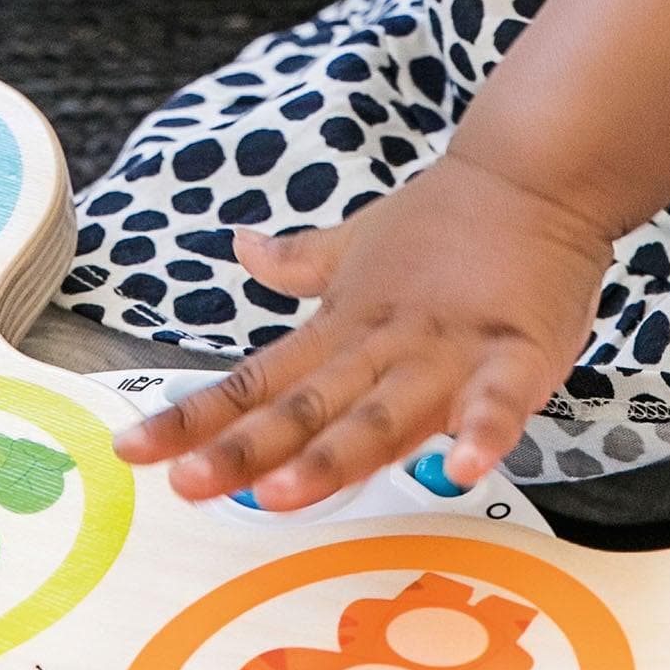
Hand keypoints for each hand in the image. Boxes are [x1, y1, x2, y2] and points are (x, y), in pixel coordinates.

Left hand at [112, 152, 613, 509]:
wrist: (535, 174)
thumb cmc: (448, 218)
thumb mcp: (360, 241)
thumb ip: (301, 261)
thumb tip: (242, 246)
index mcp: (342, 329)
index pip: (256, 381)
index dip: (194, 417)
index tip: (134, 449)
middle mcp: (383, 347)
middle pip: (305, 409)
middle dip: (245, 451)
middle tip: (189, 486)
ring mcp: (448, 352)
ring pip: (383, 414)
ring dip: (334, 456)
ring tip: (284, 495)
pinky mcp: (517, 353)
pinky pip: (498, 400)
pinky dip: (481, 431)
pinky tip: (461, 467)